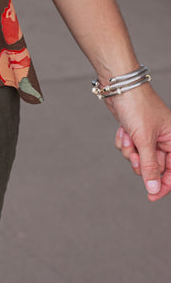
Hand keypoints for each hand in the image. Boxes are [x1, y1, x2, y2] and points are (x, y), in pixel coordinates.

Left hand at [108, 85, 170, 200]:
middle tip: (133, 154)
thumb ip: (150, 166)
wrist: (118, 85)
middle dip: (140, 162)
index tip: (151, 196)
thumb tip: (154, 189)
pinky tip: (122, 130)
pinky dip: (123, 142)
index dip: (162, 185)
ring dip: (129, 150)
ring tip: (127, 136)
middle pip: (153, 166)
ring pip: (138, 158)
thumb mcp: (144, 140)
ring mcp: (147, 135)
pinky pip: (128, 147)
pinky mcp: (134, 131)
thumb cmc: (137, 106)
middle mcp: (163, 138)